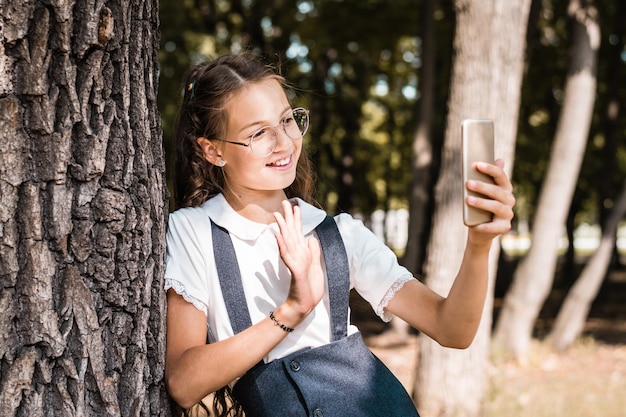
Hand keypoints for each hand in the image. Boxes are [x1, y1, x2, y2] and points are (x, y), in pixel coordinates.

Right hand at [273, 200, 324, 318]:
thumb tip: (311, 237)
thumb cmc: (309, 286)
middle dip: (288, 217)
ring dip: (282, 227)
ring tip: (278, 215)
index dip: (296, 219)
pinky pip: (288, 256)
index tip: (295, 205)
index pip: (297, 232)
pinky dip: (282, 245)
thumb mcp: (315, 265)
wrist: (304, 304)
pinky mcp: (295, 270)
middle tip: (284, 202)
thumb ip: (313, 251)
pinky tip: (278, 236)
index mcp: (302, 253)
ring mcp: (294, 262)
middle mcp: (296, 255)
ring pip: (287, 241)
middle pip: (291, 233)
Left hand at [465, 159, 515, 245]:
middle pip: (497, 191)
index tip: (477, 164)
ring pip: (495, 206)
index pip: (500, 175)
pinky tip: (474, 224)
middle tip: (468, 183)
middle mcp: (509, 200)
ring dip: (481, 202)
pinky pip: (493, 226)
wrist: (479, 229)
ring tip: (467, 200)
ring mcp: (508, 214)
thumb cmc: (479, 207)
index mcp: (505, 188)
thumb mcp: (481, 192)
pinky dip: (484, 226)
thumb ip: (486, 178)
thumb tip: (499, 160)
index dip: (490, 169)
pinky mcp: (504, 227)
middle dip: (482, 186)